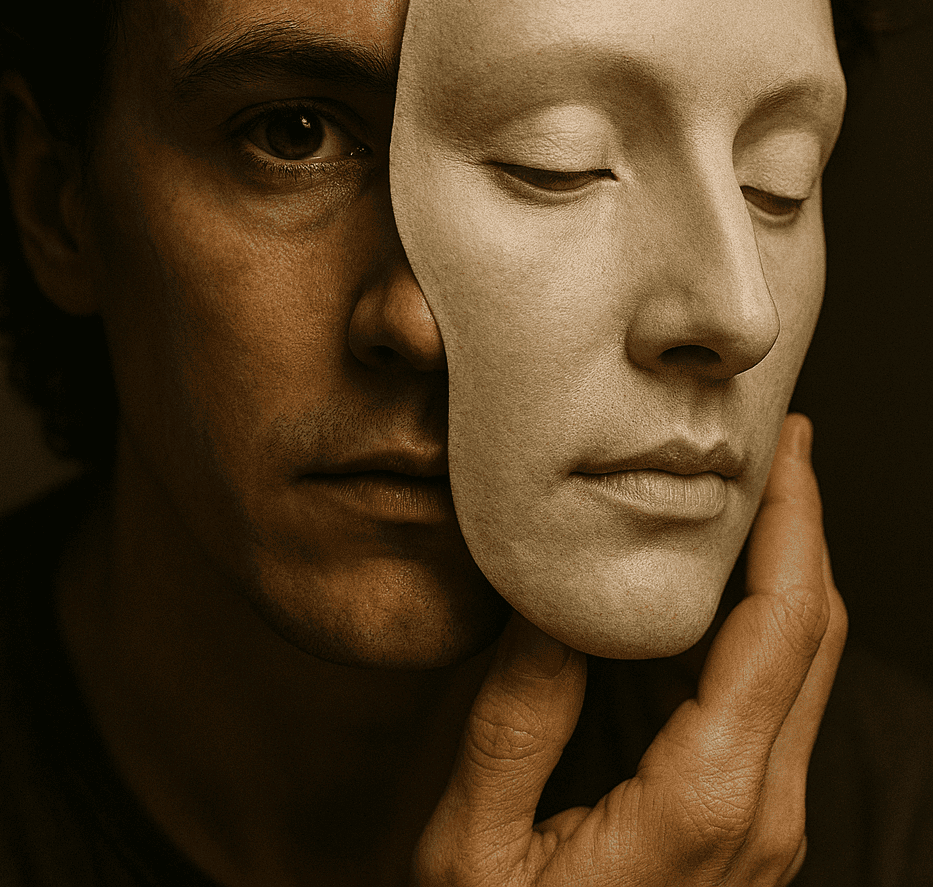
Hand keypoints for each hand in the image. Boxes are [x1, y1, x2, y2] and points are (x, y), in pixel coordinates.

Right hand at [412, 414, 847, 885]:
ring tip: (727, 500)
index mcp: (706, 801)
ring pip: (797, 665)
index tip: (786, 444)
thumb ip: (516, 716)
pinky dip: (746, 626)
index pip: (782, 624)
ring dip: (775, 571)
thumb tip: (550, 595)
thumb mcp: (475, 844)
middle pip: (811, 633)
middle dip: (801, 525)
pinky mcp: (741, 827)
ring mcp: (761, 823)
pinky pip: (764, 702)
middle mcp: (760, 808)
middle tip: (768, 446)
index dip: (794, 520)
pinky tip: (692, 593)